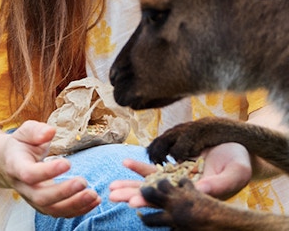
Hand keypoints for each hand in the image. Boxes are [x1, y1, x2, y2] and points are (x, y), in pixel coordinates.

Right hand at [1, 120, 100, 217]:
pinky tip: (93, 201)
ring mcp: (34, 199)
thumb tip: (50, 132)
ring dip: (74, 204)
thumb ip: (36, 131)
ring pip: (52, 210)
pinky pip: (60, 213)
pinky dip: (78, 210)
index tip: (67, 163)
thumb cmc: (21, 144)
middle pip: (42, 197)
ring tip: (93, 195)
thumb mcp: (25, 132)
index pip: (30, 174)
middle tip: (83, 182)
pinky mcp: (45, 205)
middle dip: (64, 192)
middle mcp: (24, 187)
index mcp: (17, 166)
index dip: (48, 171)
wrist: (9, 162)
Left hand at [109, 142, 251, 207]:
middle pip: (155, 196)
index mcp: (197, 197)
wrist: (239, 148)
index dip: (152, 202)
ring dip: (131, 185)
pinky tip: (124, 163)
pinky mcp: (176, 168)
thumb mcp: (236, 172)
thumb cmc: (240, 160)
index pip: (171, 203)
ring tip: (111, 188)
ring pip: (151, 185)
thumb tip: (201, 191)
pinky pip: (155, 169)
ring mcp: (178, 181)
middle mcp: (185, 192)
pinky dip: (140, 167)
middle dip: (134, 195)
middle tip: (113, 197)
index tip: (133, 202)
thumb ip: (220, 184)